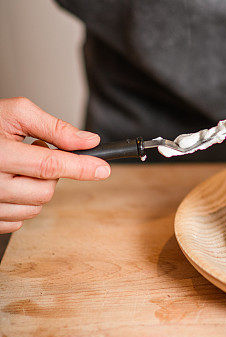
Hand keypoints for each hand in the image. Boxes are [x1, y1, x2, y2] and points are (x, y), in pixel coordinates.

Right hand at [0, 97, 110, 233]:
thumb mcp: (16, 114)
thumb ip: (54, 127)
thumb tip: (87, 141)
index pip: (48, 165)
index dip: (80, 167)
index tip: (102, 169)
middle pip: (45, 191)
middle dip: (51, 174)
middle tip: (35, 152)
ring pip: (35, 208)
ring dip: (37, 188)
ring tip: (20, 167)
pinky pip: (19, 221)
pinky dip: (23, 204)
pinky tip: (12, 184)